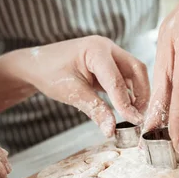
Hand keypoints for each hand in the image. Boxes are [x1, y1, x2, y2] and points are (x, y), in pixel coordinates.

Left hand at [0, 36, 149, 137]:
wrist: (36, 65)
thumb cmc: (49, 73)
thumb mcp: (72, 93)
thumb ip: (95, 110)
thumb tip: (111, 130)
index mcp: (96, 50)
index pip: (117, 80)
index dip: (127, 102)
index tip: (134, 121)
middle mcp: (107, 48)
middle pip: (136, 69)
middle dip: (142, 93)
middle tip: (141, 116)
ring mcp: (109, 54)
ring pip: (134, 73)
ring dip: (138, 93)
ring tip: (136, 114)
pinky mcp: (108, 64)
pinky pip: (125, 77)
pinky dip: (129, 92)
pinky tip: (128, 107)